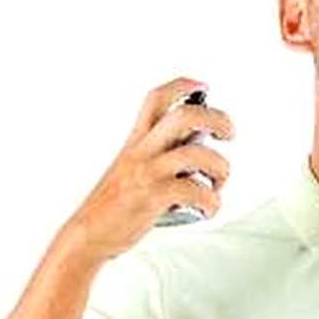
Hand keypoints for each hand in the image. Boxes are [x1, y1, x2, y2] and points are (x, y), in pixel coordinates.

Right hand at [63, 76, 235, 260]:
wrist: (88, 233)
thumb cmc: (115, 205)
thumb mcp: (132, 170)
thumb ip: (161, 157)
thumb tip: (201, 155)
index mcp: (136, 142)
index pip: (156, 99)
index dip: (182, 85)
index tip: (202, 86)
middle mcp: (142, 151)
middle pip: (185, 116)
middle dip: (218, 119)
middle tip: (229, 134)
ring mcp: (148, 173)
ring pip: (198, 154)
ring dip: (221, 168)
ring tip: (218, 184)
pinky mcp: (153, 197)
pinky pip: (196, 191)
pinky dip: (212, 202)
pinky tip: (208, 210)